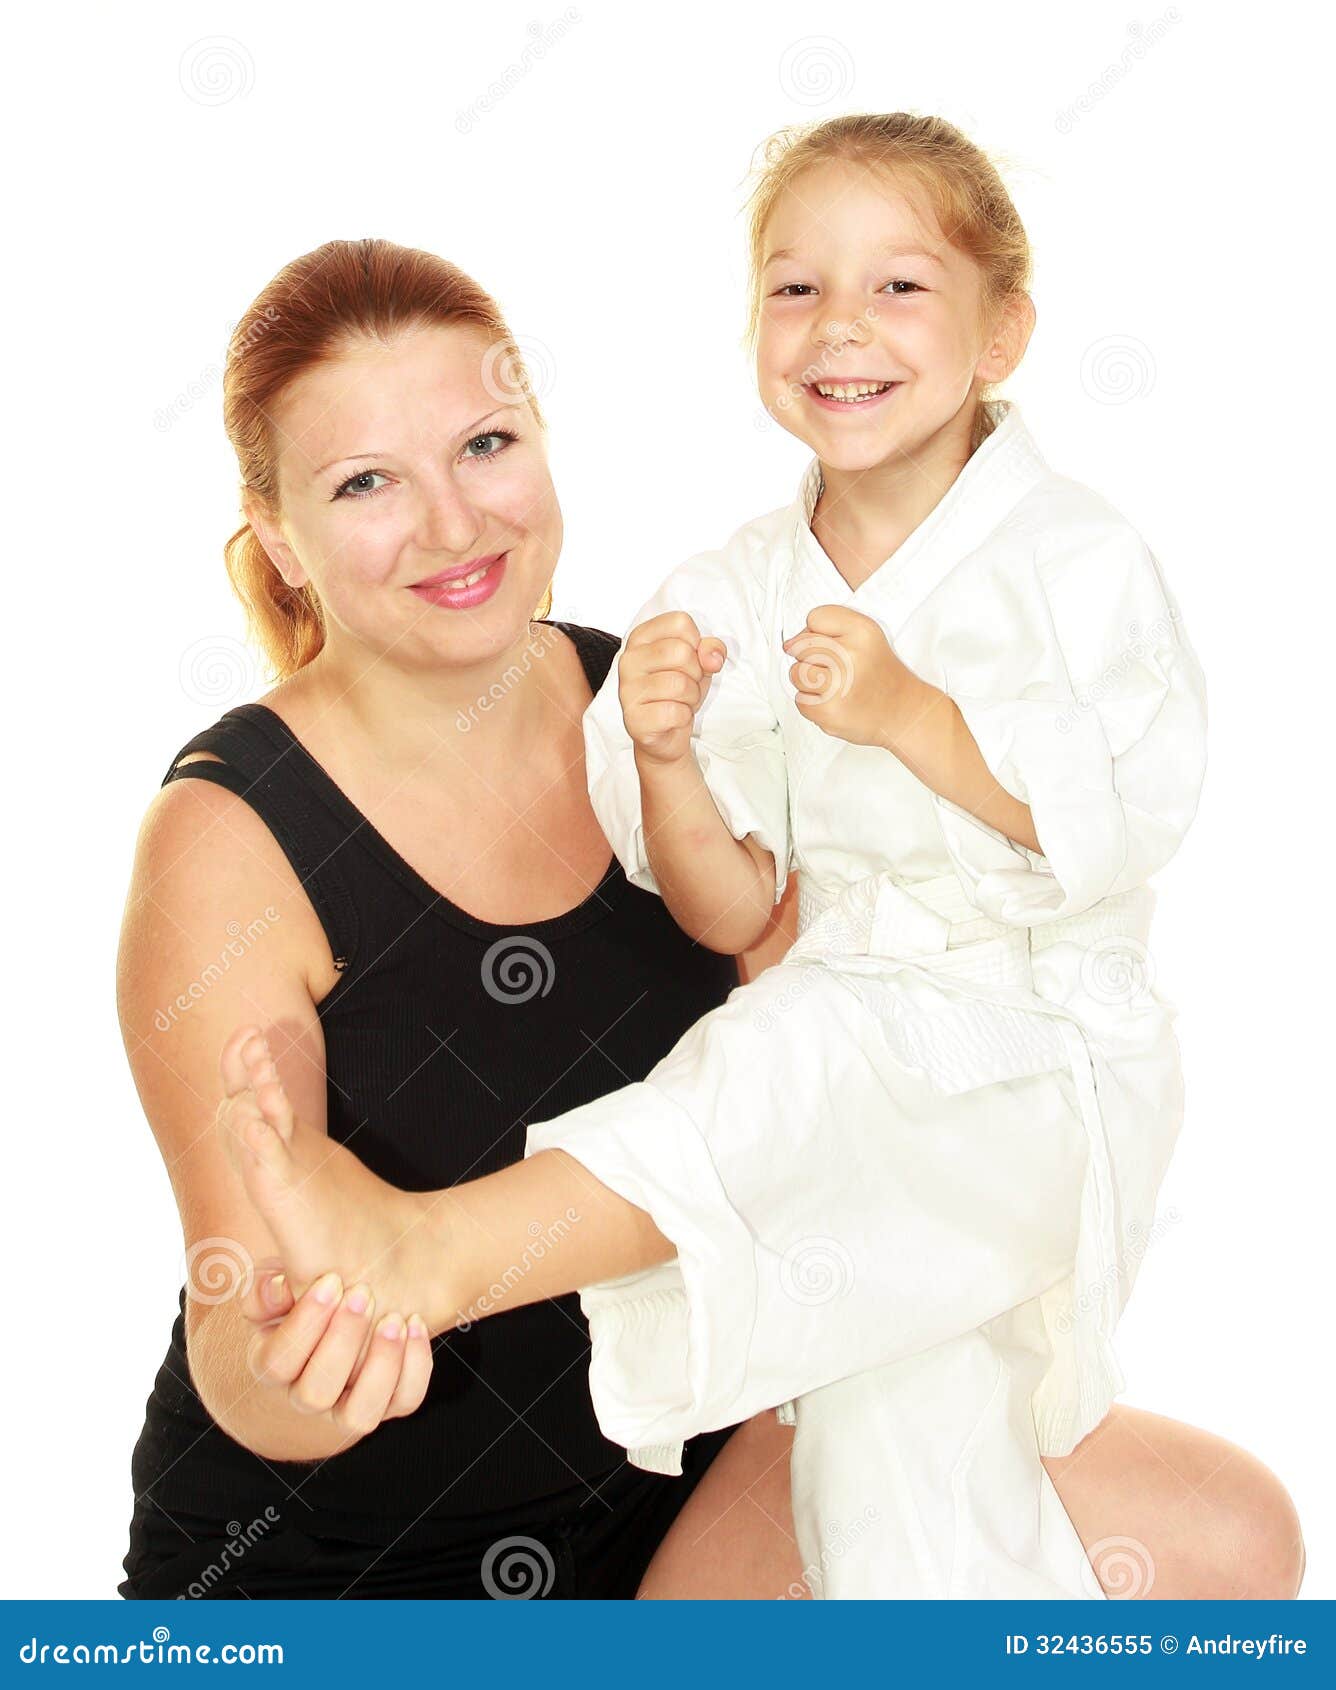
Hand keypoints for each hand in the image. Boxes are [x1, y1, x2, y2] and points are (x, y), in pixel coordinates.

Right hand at [241, 1262, 432, 1437]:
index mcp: (273, 1366)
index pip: (276, 1363)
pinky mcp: (388, 1402)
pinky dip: (416, 1367)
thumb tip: (279, 1290)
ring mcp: (347, 1407)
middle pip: (314, 1394)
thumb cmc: (307, 1296)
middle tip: (363, 1293)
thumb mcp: (279, 1284)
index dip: (303, 1323)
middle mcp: (307, 1396)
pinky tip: (415, 1324)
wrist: (340, 1317)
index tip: (331, 1280)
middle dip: (343, 1341)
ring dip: (380, 1366)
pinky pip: (405, 1401)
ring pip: (359, 1416)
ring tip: (394, 1319)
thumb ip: (269, 1285)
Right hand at [619, 611, 726, 767]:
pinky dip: (683, 717)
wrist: (667, 734)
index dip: (696, 643)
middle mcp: (629, 659)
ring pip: (679, 684)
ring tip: (680, 701)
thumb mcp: (700, 663)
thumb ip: (710, 649)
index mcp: (641, 637)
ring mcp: (627, 689)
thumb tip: (711, 657)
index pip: (680, 622)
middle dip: (695, 672)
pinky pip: (674, 712)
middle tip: (686, 684)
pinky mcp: (633, 719)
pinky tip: (672, 717)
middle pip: (681, 651)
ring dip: (691, 697)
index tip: (689, 659)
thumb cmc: (680, 692)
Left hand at [782, 605, 927, 748]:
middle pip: (800, 646)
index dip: (819, 633)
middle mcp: (851, 655)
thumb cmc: (878, 673)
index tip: (836, 646)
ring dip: (808, 682)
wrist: (903, 712)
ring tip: (834, 687)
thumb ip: (827, 629)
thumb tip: (787, 645)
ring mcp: (839, 685)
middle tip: (838, 670)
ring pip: (796, 673)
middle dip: (812, 658)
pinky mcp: (829, 710)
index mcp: (863, 631)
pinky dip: (813, 704)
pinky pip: (800, 700)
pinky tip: (835, 703)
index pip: (814, 618)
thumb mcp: (865, 637)